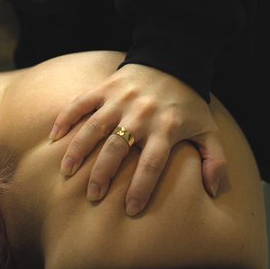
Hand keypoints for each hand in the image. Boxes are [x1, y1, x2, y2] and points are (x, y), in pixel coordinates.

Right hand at [48, 63, 228, 215]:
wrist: (173, 59)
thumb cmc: (189, 102)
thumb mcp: (209, 130)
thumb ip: (215, 160)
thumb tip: (214, 191)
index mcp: (166, 128)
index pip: (152, 163)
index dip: (141, 187)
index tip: (131, 209)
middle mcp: (141, 115)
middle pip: (118, 148)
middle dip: (103, 174)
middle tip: (92, 196)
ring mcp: (120, 100)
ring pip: (94, 127)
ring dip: (78, 150)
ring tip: (66, 172)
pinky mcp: (105, 87)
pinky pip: (81, 103)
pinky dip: (66, 118)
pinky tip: (54, 138)